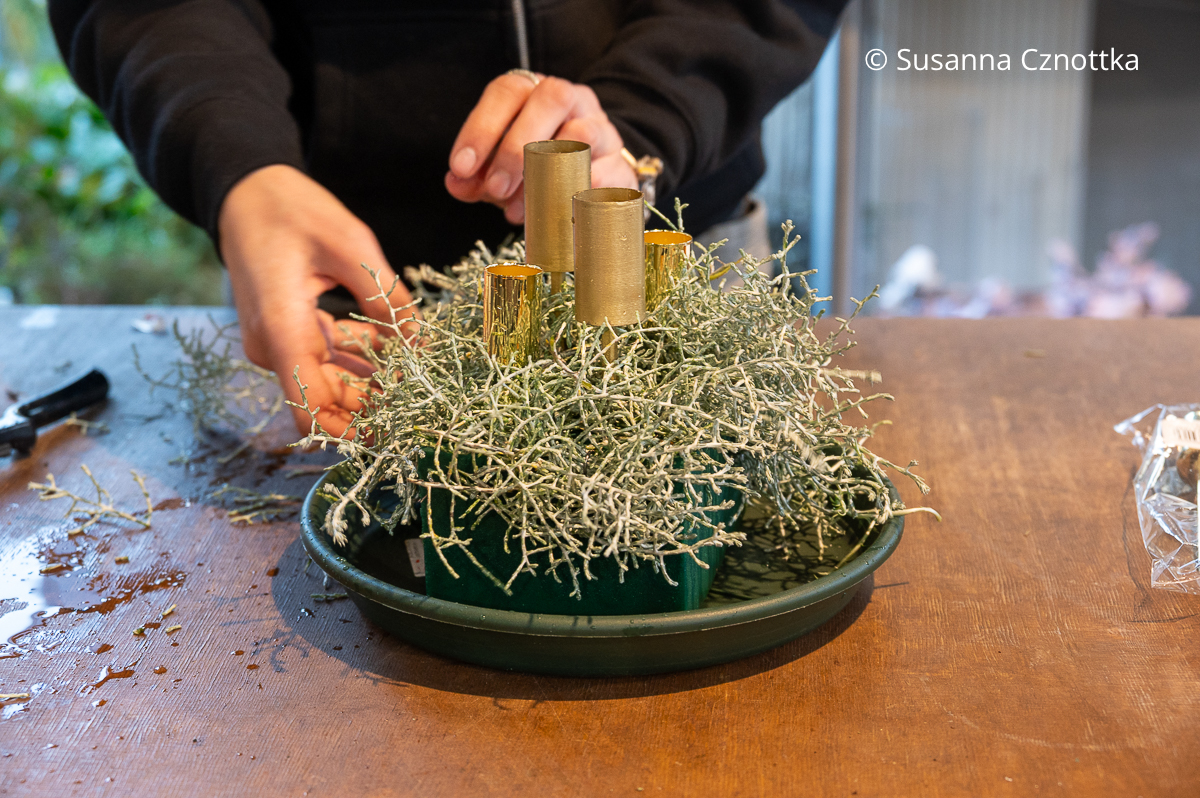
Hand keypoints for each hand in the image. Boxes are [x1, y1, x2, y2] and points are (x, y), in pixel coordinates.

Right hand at [218, 165, 416, 435]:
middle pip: (328, 402)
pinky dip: (360, 358)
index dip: (353, 431)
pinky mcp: (286, 334)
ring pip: (332, 383)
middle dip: (376, 404)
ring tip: (418, 367)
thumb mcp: (351, 245)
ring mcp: (277, 343)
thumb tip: (421, 343)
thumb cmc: (289, 209)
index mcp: (282, 331)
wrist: (243, 190)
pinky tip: (393, 343)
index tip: (397, 430)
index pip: (311, 412)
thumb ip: (387, 299)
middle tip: (426, 391)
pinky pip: (327, 360)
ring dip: (373, 381)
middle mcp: (273, 348)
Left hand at [444, 73, 637, 223]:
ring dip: (543, 176)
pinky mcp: (622, 164)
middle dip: (516, 148)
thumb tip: (457, 184)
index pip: (507, 91)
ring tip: (517, 211)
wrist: (596, 179)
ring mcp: (603, 128)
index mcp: (535, 91)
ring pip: (581, 136)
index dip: (481, 128)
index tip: (461, 168)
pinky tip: (550, 219)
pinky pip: (603, 176)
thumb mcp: (499, 169)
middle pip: (551, 100)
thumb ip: (476, 176)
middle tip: (495, 190)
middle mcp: (573, 100)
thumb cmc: (538, 168)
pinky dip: (572, 198)